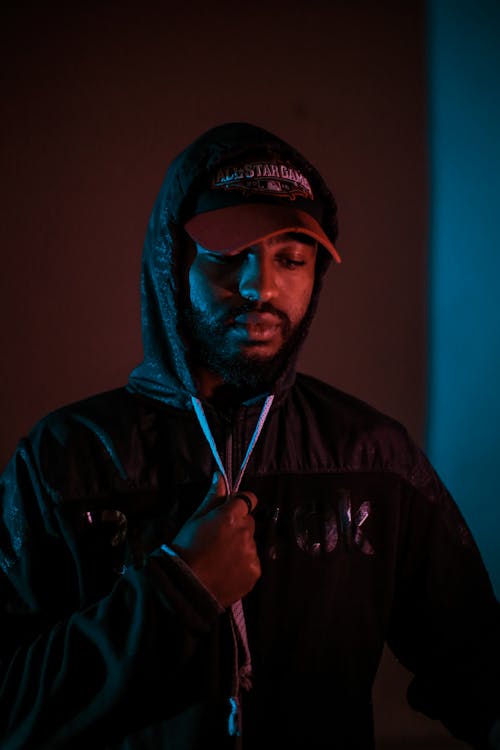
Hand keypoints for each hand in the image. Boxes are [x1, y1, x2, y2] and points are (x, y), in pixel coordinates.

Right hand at [171, 472, 260, 606]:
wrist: (186, 587)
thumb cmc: (186, 549)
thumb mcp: (195, 519)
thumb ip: (213, 497)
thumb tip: (220, 475)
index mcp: (231, 516)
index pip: (248, 499)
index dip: (240, 504)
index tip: (231, 511)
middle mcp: (246, 532)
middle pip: (249, 522)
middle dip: (239, 526)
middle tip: (219, 539)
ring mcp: (252, 553)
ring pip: (251, 542)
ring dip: (241, 546)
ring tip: (220, 558)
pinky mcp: (255, 571)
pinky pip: (252, 561)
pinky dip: (243, 564)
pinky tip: (227, 570)